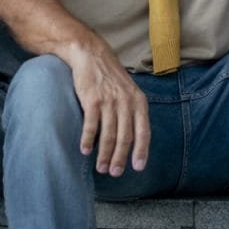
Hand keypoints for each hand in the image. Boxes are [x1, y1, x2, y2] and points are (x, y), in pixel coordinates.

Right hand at [67, 45, 150, 176]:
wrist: (91, 55)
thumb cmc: (110, 77)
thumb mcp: (129, 91)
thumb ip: (132, 112)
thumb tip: (134, 139)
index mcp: (138, 101)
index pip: (143, 131)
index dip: (141, 151)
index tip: (138, 167)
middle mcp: (126, 102)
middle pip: (125, 137)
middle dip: (120, 158)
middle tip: (115, 173)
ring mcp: (109, 101)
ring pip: (108, 135)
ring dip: (104, 155)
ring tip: (101, 168)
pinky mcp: (92, 99)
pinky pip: (91, 125)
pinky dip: (88, 140)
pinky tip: (85, 151)